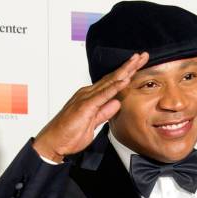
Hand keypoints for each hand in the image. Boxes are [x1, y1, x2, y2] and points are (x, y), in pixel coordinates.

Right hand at [33, 52, 149, 161]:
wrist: (53, 142)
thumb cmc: (69, 134)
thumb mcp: (93, 123)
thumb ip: (104, 112)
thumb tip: (116, 103)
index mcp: (91, 97)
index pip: (112, 82)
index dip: (126, 73)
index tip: (138, 66)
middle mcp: (88, 94)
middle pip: (113, 77)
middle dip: (129, 66)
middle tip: (143, 55)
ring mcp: (86, 98)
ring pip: (109, 81)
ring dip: (124, 71)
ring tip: (136, 61)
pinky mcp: (85, 106)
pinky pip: (102, 95)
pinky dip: (114, 87)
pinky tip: (124, 80)